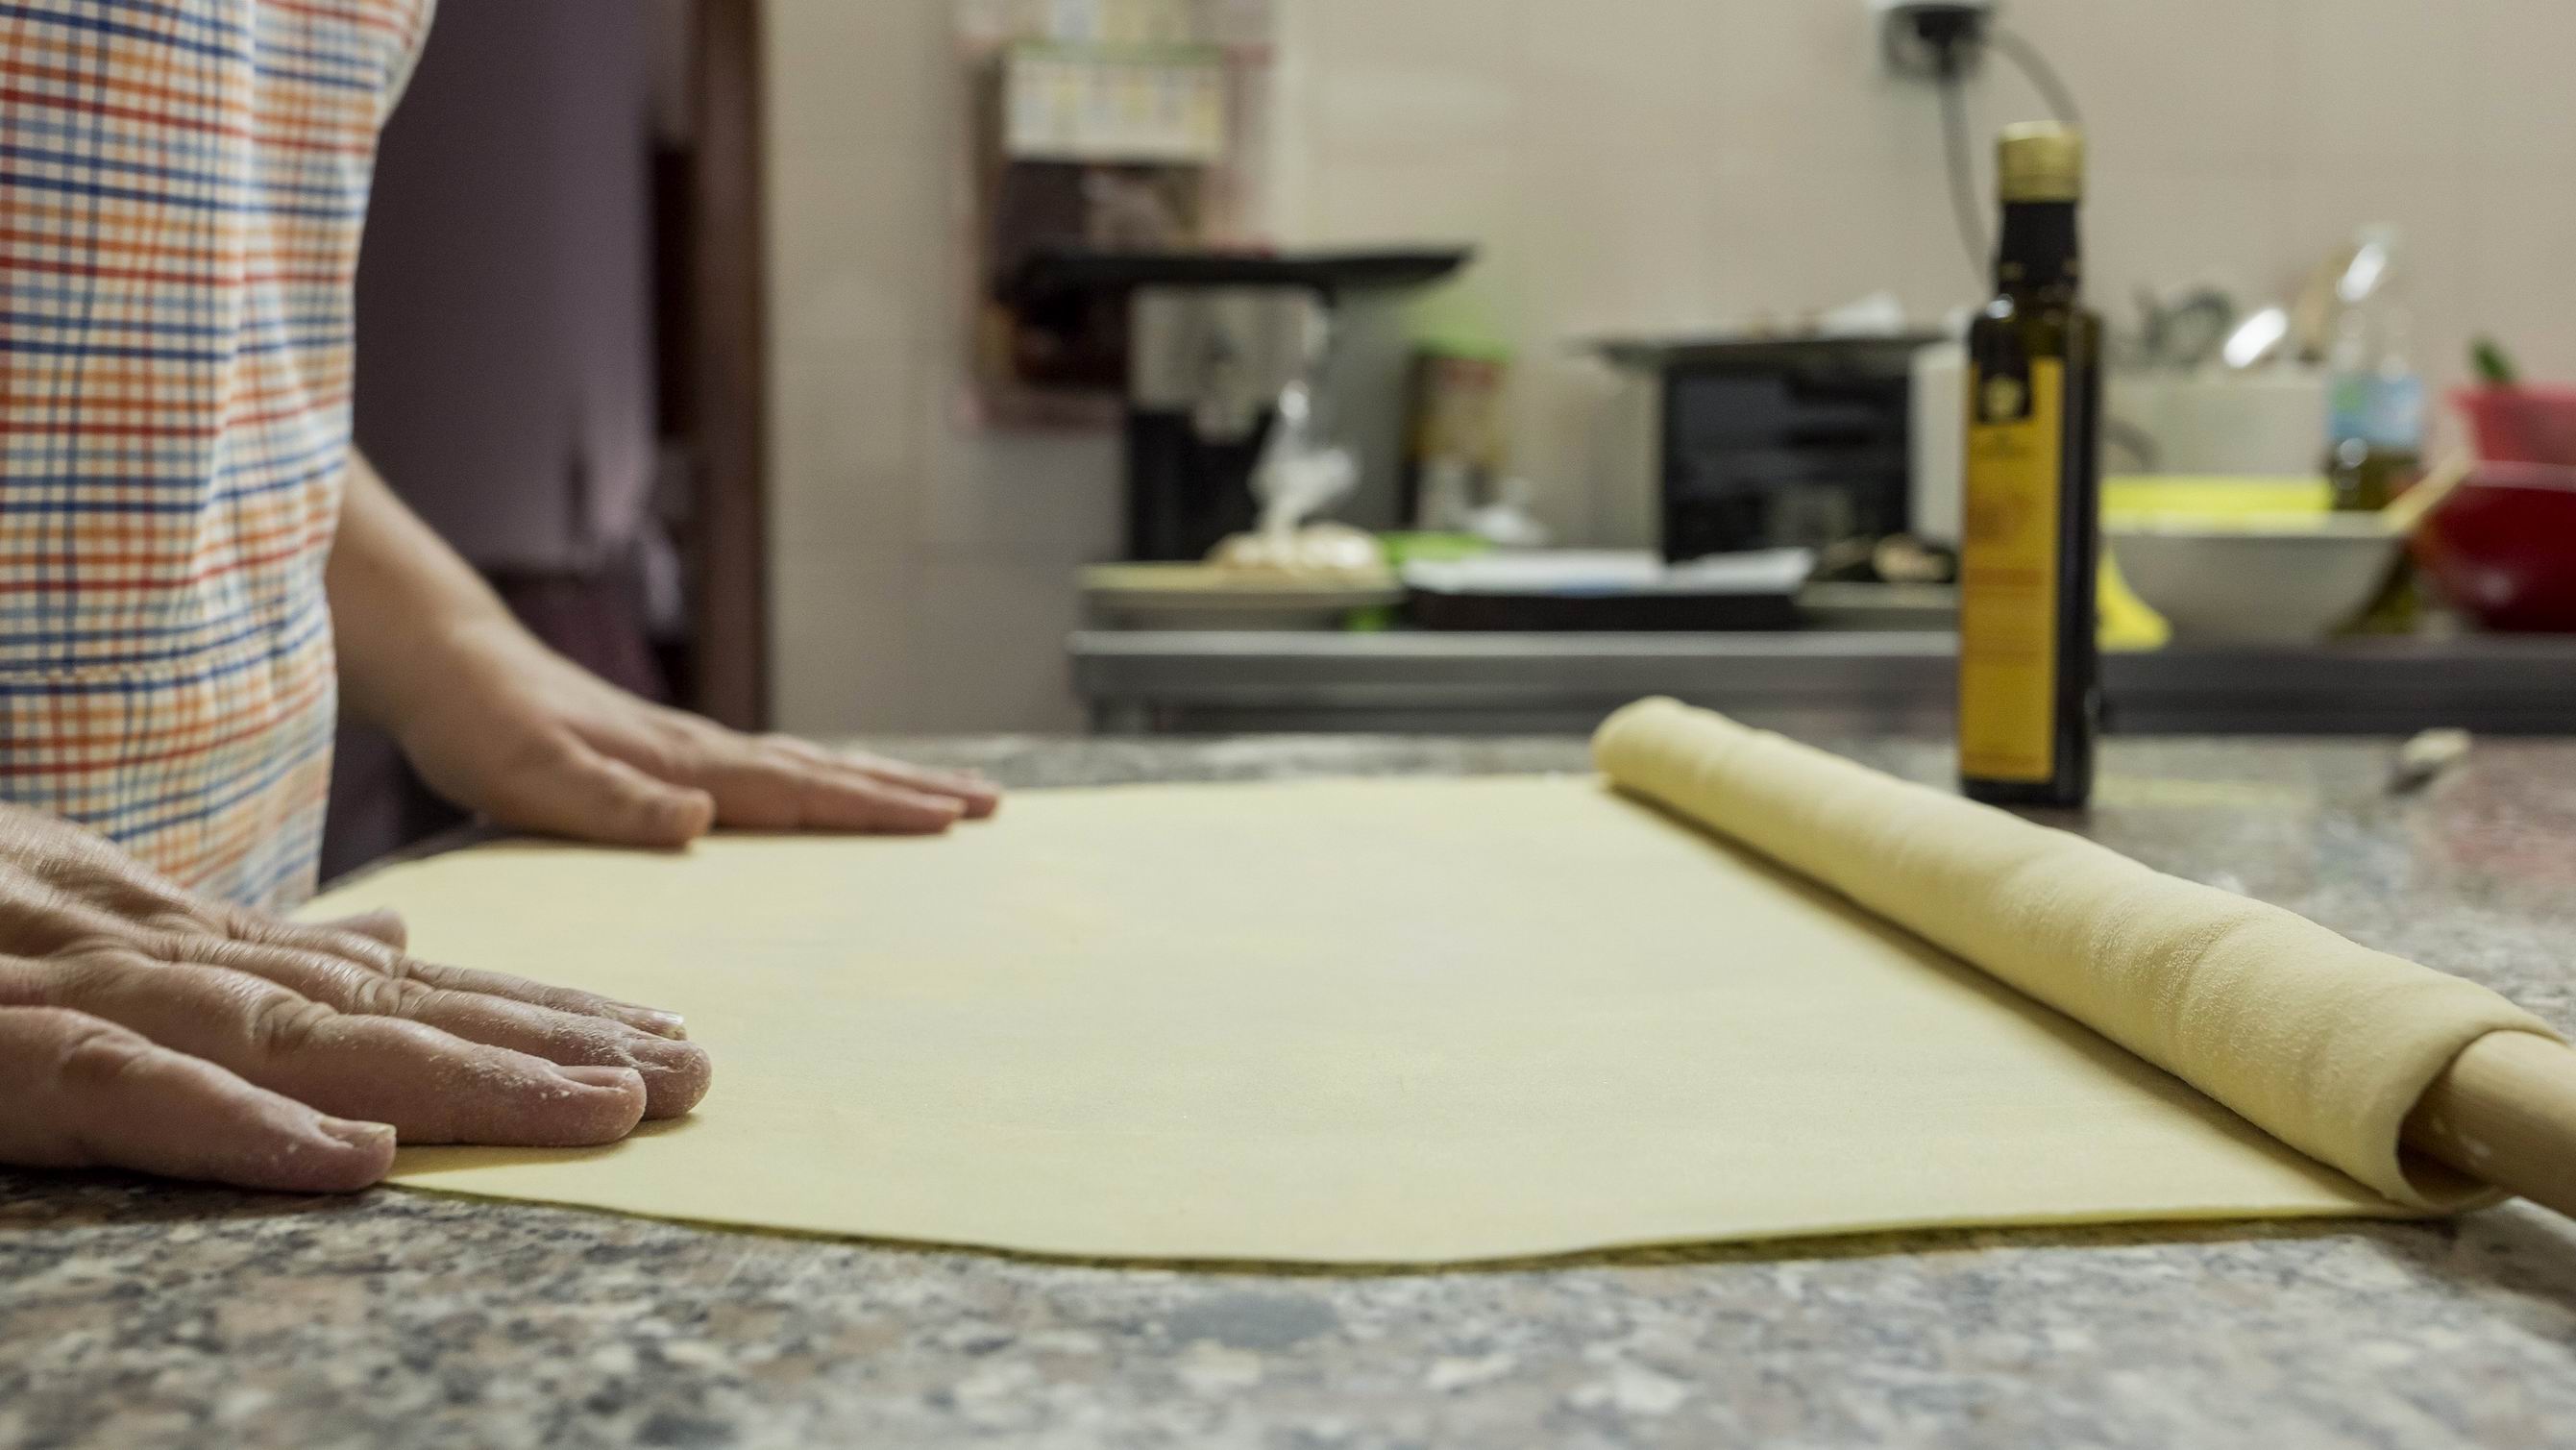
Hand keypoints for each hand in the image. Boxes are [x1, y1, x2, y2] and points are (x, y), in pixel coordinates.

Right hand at [0, 804, 710, 1191]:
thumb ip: (242, 951)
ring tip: (600, 1108)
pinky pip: (123, 1094)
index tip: (656, 1038)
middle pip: (385, 1004)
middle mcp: (157, 958)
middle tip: (695, 1074)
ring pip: (294, 1040)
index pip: (394, 978)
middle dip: (546, 1039)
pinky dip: (237, 1127)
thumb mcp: (95, 929)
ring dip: (455, 1074)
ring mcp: (71, 998)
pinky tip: (352, 1162)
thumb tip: (386, 947)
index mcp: (187, 943)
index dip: (530, 1007)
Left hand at [392, 618, 1001, 848]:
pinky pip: (776, 772)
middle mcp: (706, 753)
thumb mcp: (532, 778)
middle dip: (910, 792)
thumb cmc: (484, 730)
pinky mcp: (673, 754)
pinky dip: (827, 781)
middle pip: (829, 773)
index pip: (802, 792)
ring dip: (880, 783)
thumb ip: (615, 803)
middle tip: (990, 808)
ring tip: (946, 799)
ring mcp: (694, 749)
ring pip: (810, 768)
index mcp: (687, 766)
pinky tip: (836, 790)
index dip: (878, 809)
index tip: (952, 820)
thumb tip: (706, 817)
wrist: (450, 667)